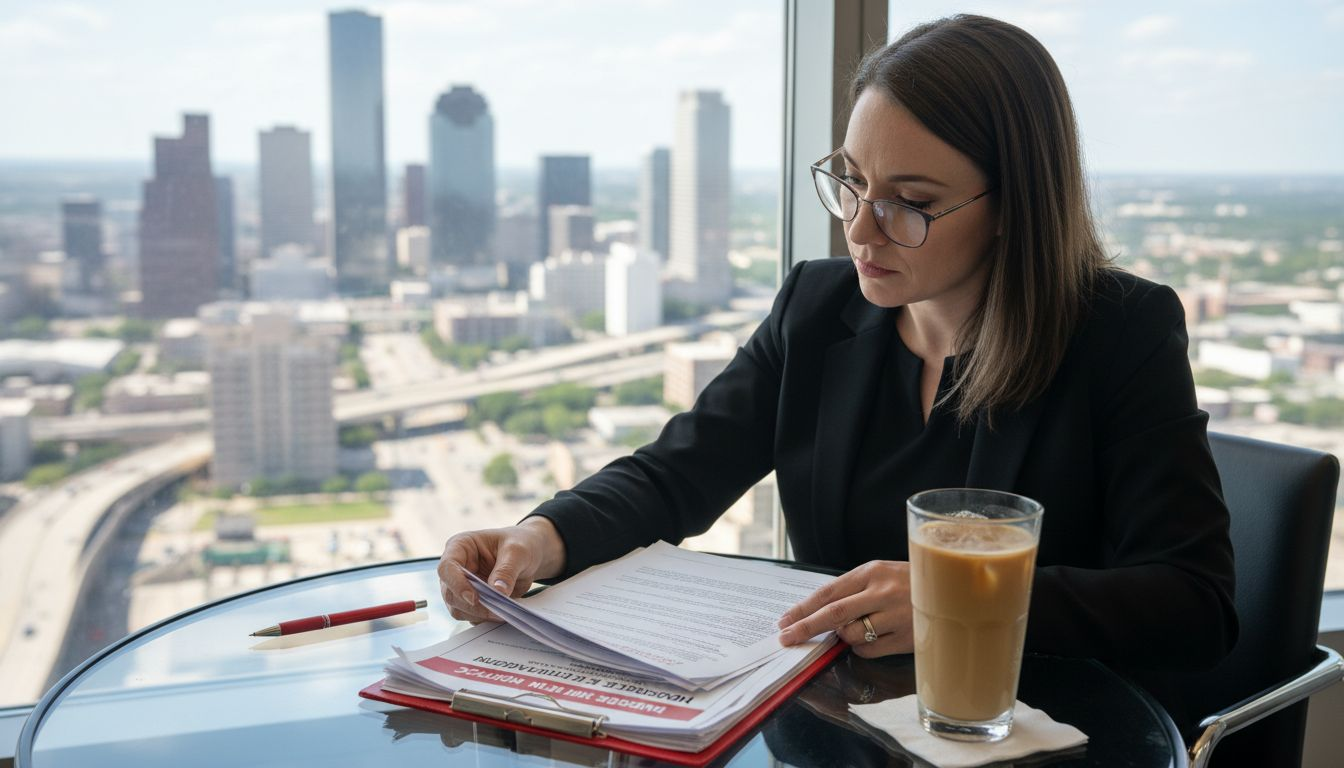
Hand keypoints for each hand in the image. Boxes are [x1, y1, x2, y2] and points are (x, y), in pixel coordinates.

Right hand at [437, 517, 566, 622]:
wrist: (530, 554)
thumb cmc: (519, 544)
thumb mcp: (517, 552)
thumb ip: (506, 571)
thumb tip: (497, 592)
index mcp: (460, 546)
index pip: (447, 567)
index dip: (456, 584)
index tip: (474, 598)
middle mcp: (456, 568)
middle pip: (450, 593)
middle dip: (473, 605)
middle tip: (498, 609)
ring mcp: (461, 586)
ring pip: (458, 608)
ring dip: (479, 614)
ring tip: (503, 611)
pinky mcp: (471, 601)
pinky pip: (471, 615)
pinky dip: (485, 618)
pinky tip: (502, 612)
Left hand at [776, 560, 912, 657]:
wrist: (955, 589)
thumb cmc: (912, 582)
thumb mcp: (882, 575)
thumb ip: (854, 590)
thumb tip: (820, 612)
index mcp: (872, 571)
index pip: (828, 591)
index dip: (803, 608)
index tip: (784, 620)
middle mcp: (882, 591)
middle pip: (833, 613)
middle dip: (805, 627)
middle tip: (785, 637)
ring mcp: (895, 615)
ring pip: (851, 634)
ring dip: (842, 637)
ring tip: (854, 629)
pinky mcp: (907, 637)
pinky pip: (869, 649)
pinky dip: (861, 648)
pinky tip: (872, 639)